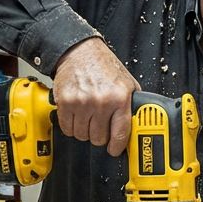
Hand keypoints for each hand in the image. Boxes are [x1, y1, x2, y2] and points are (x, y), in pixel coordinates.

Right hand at [52, 37, 139, 156]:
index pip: (120, 134)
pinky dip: (71, 126)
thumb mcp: (126, 82)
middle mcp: (101, 102)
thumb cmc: (102, 66)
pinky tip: (76, 115)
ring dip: (84, 131)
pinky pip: (67, 128)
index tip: (114, 149)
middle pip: (99, 138)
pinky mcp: (65, 103)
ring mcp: (82, 103)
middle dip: (99, 136)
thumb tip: (136, 124)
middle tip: (99, 126)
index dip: (117, 147)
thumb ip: (131, 104)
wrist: (79, 51)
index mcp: (119, 98)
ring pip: (82, 135)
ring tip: (88, 117)